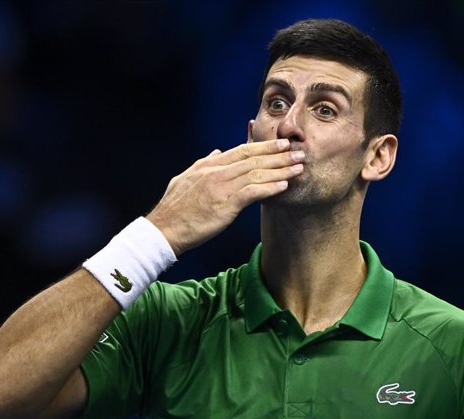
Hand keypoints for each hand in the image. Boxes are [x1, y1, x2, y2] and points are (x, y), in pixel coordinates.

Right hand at [147, 138, 303, 255]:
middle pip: (253, 159)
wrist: (164, 229)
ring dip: (281, 170)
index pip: (241, 150)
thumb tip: (216, 152)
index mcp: (208, 166)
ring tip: (299, 167)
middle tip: (299, 151)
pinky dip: (270, 188)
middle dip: (279, 154)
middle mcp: (216, 172)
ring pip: (257, 174)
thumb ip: (202, 164)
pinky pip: (253, 193)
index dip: (264, 146)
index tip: (281, 143)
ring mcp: (221, 188)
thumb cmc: (174, 209)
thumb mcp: (185, 178)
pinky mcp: (225, 205)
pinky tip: (284, 186)